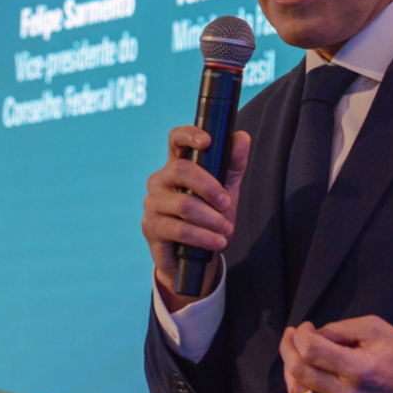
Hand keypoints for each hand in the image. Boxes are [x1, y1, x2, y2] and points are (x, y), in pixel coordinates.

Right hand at [142, 125, 250, 306]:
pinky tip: (217, 242)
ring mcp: (152, 203)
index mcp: (177, 165)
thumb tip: (242, 137)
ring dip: (210, 218)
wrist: (195, 257)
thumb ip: (233, 164)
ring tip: (226, 229)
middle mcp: (160, 180)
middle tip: (227, 203)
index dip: (189, 135)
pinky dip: (203, 236)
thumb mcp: (226, 190)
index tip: (207, 142)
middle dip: (209, 187)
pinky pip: (178, 229)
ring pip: (183, 204)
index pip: (176, 140)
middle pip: (181, 170)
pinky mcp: (151, 227)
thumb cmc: (208, 217)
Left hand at [279, 316, 392, 392]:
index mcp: (359, 369)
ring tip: (297, 353)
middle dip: (287, 348)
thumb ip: (340, 329)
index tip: (305, 326)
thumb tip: (313, 335)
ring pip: (298, 391)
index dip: (300, 334)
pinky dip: (304, 384)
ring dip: (291, 368)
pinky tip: (311, 371)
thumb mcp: (377, 329)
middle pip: (298, 372)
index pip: (310, 351)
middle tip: (292, 336)